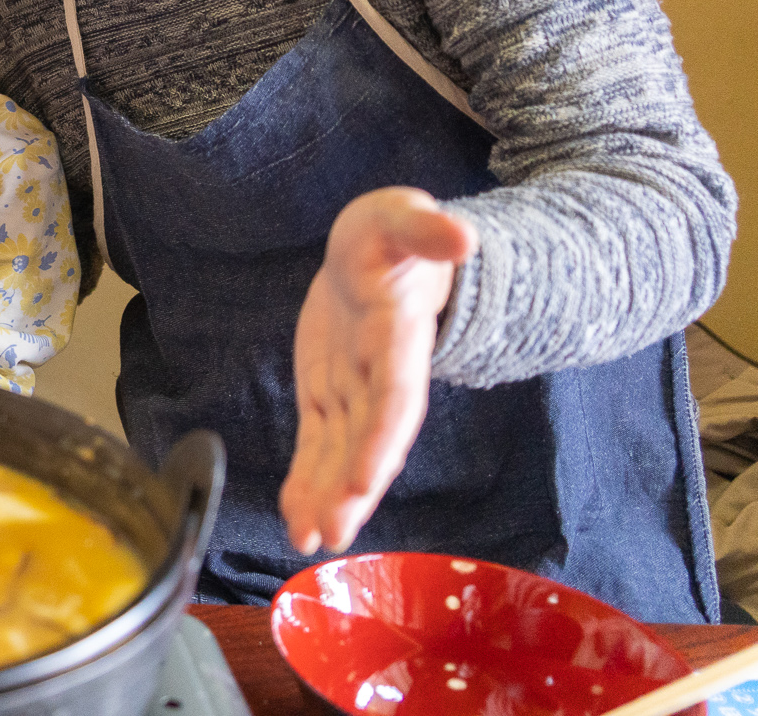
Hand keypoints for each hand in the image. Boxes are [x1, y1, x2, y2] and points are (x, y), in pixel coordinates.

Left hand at [280, 187, 476, 554]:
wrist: (382, 253)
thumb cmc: (394, 235)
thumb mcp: (402, 216)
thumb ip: (425, 227)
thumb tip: (462, 236)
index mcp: (398, 336)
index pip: (395, 395)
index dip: (381, 438)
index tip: (366, 479)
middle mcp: (380, 376)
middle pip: (370, 439)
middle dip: (352, 488)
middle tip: (331, 533)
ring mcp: (354, 391)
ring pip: (341, 453)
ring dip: (326, 498)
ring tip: (307, 541)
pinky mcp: (328, 395)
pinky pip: (317, 445)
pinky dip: (306, 482)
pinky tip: (295, 521)